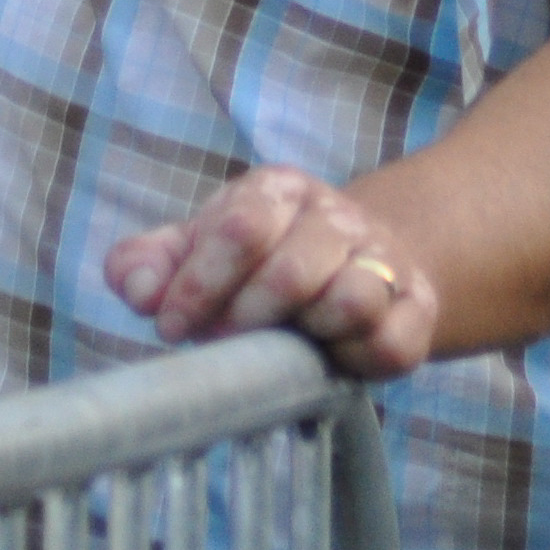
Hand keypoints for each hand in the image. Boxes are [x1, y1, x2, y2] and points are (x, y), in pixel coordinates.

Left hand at [105, 166, 438, 379]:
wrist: (356, 263)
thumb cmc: (260, 262)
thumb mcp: (200, 252)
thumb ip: (152, 265)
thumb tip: (133, 286)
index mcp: (277, 191)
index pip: (241, 228)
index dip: (199, 285)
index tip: (172, 326)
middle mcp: (334, 216)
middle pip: (291, 271)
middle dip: (245, 319)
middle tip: (225, 342)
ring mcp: (381, 258)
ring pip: (352, 299)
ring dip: (306, 334)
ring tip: (284, 343)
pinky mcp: (417, 306)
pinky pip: (391, 341)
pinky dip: (355, 358)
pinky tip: (329, 356)